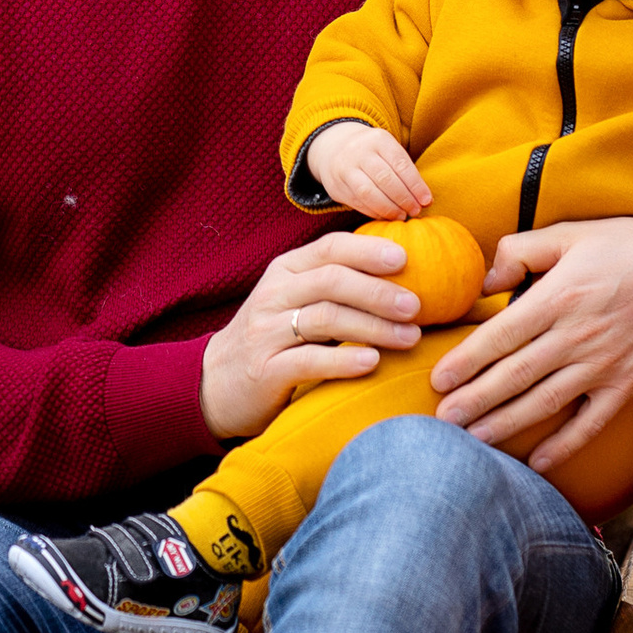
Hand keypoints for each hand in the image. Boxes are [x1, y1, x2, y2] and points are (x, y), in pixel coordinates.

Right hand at [199, 230, 422, 443]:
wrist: (216, 384)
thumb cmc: (273, 340)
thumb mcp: (295, 301)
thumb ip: (333, 286)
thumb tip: (400, 272)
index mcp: (285, 271)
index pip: (329, 248)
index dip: (368, 251)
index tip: (406, 258)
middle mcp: (273, 295)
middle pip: (331, 281)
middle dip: (378, 291)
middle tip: (416, 306)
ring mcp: (266, 332)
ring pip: (325, 318)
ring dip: (373, 327)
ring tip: (410, 338)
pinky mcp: (265, 370)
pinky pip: (309, 360)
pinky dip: (344, 360)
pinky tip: (373, 362)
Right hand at [306, 121, 432, 217]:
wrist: (335, 148)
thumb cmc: (373, 153)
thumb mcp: (388, 151)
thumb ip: (405, 172)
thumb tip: (425, 200)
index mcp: (379, 140)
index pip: (401, 164)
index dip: (415, 185)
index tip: (427, 201)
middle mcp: (359, 152)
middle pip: (385, 179)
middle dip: (404, 198)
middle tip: (415, 211)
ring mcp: (345, 169)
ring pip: (369, 192)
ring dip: (389, 208)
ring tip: (402, 216)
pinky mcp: (337, 186)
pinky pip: (358, 203)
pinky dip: (374, 212)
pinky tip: (386, 216)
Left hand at [428, 213, 632, 473]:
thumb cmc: (630, 245)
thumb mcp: (573, 233)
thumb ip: (522, 251)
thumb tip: (486, 283)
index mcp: (561, 295)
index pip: (502, 335)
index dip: (467, 360)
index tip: (438, 380)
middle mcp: (579, 333)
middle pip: (516, 374)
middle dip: (476, 401)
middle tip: (441, 422)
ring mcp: (606, 363)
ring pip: (546, 402)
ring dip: (507, 424)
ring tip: (473, 441)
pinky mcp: (629, 383)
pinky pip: (593, 422)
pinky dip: (565, 445)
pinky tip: (537, 462)